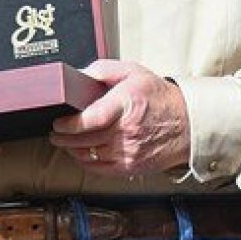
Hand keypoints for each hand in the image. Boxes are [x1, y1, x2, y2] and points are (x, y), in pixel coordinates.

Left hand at [48, 60, 188, 176]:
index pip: (92, 120)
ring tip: (64, 141)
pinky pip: (99, 169)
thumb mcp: (133, 72)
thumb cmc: (158, 98)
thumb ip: (103, 70)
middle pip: (85, 140)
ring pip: (88, 156)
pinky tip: (81, 153)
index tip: (58, 122)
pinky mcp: (130, 166)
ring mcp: (128, 152)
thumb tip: (79, 76)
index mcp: (126, 105)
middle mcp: (126, 131)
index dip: (70, 124)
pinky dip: (85, 162)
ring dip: (71, 149)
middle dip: (63, 137)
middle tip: (55, 132)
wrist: (185, 124)